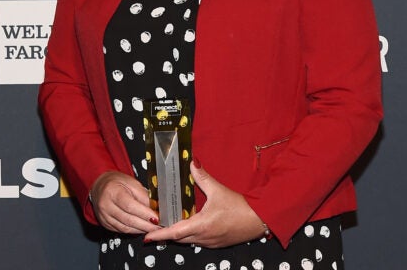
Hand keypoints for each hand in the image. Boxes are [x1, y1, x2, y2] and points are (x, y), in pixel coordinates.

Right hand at [90, 171, 160, 234]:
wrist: (100, 187)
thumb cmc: (116, 182)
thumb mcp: (131, 182)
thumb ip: (143, 195)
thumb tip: (155, 207)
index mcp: (112, 191)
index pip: (130, 206)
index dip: (144, 213)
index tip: (156, 217)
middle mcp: (106, 205)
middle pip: (128, 219)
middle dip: (145, 225)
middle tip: (158, 226)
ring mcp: (104, 216)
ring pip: (125, 228)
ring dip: (141, 230)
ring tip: (153, 229)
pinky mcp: (105, 224)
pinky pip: (121, 230)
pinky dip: (134, 231)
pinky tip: (142, 229)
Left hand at [143, 159, 266, 247]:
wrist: (260, 220)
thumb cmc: (240, 207)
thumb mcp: (218, 190)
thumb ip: (202, 177)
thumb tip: (191, 164)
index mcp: (201, 226)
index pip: (174, 232)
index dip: (159, 234)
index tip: (146, 236)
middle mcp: (203, 238)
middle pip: (178, 239)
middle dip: (166, 233)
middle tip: (155, 225)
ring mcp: (210, 242)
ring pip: (188, 241)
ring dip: (178, 234)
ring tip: (169, 224)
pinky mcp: (217, 243)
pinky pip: (198, 241)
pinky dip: (190, 235)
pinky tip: (190, 225)